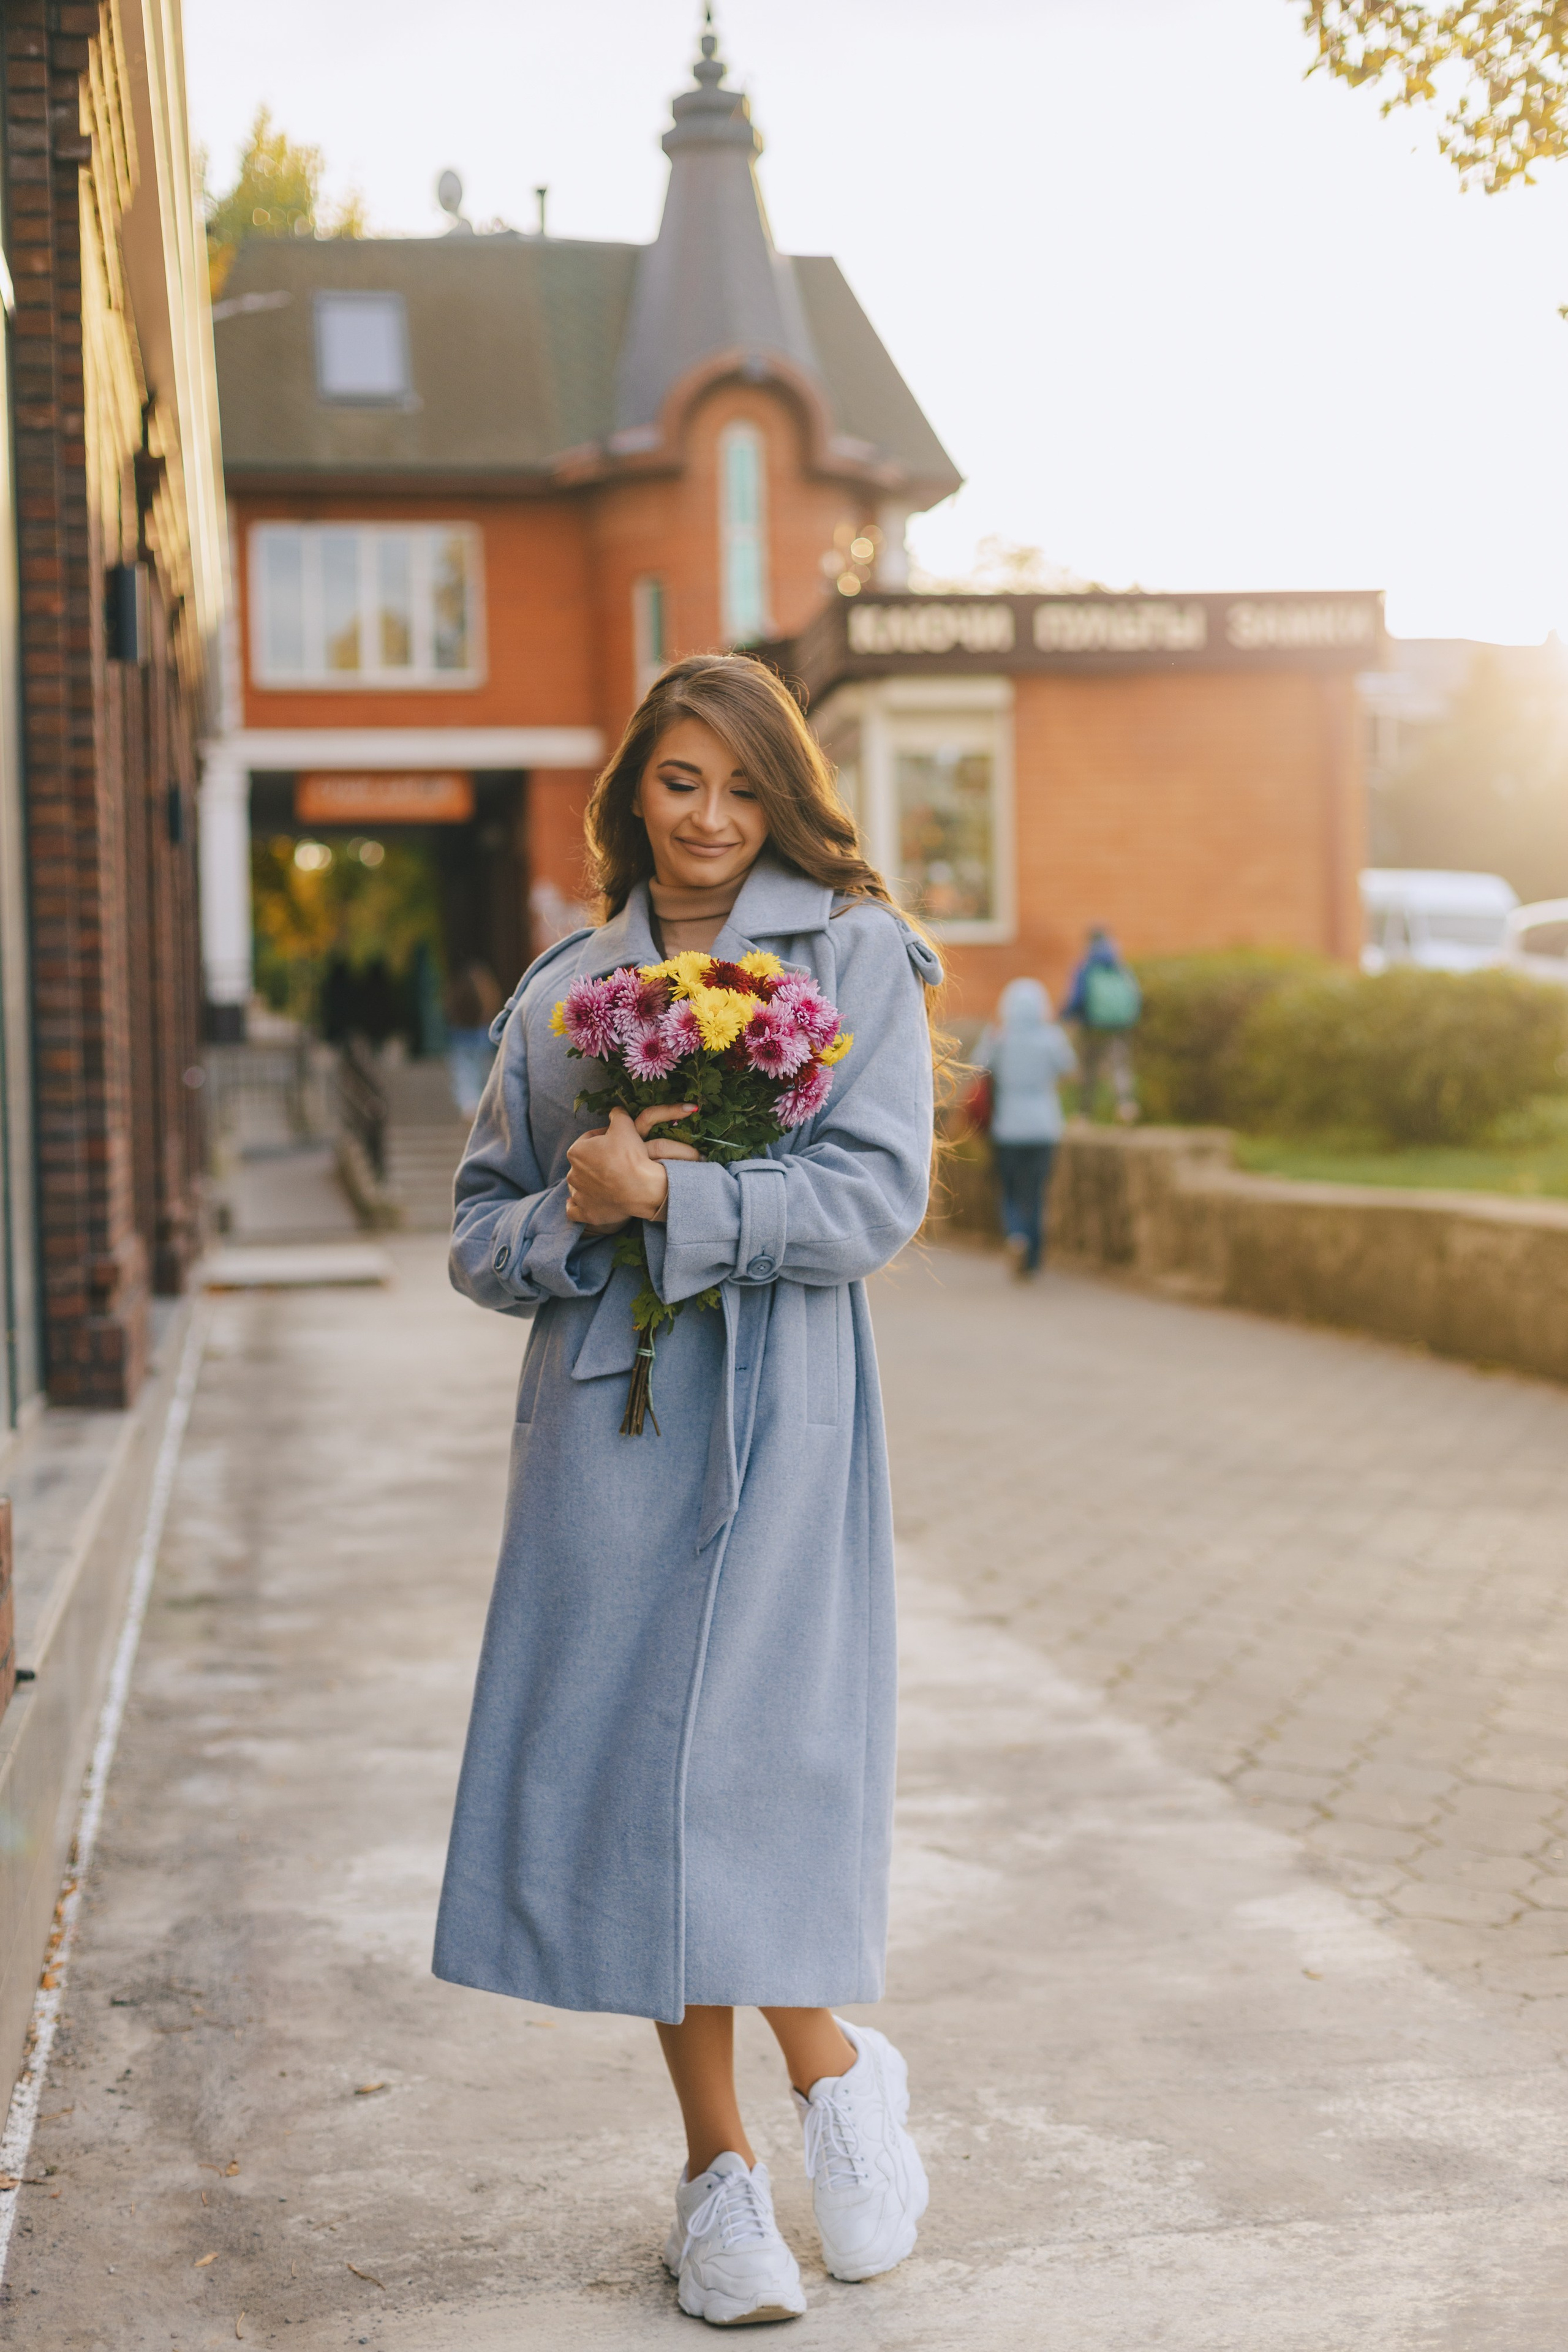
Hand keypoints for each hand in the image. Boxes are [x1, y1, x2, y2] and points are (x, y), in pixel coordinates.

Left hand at [565, 1105, 699, 1230]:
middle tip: (617, 1161)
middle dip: (597, 1161)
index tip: (618, 1141)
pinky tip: (586, 1202)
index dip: (604, 1138)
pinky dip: (579, 1206)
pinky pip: (574, 1210)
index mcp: (576, 1151)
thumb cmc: (631, 1156)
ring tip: (608, 1182)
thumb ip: (617, 1115)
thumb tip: (614, 1111)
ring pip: (579, 1186)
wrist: (641, 1188)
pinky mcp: (586, 1213)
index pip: (588, 1140)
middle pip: (584, 1163)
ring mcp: (578, 1195)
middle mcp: (572, 1174)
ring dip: (589, 1183)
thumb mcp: (625, 1126)